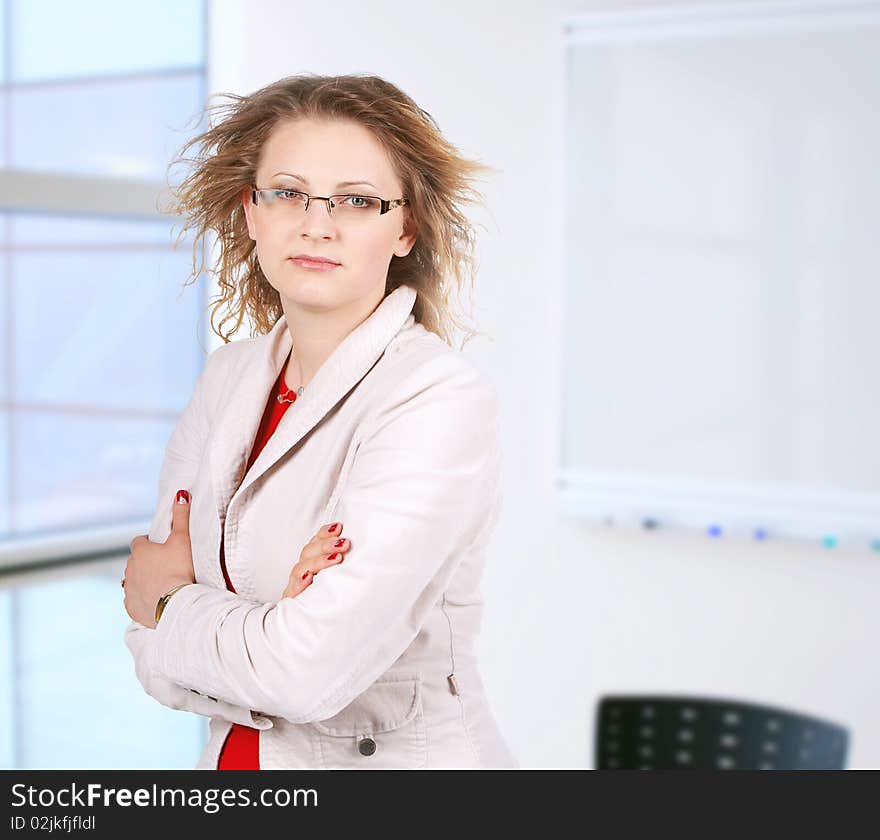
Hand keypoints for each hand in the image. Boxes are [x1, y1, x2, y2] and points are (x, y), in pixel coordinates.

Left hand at [123, 489, 196, 627]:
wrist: (176, 604)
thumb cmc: (180, 569)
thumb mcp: (183, 539)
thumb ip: (182, 516)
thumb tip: (180, 494)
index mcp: (140, 551)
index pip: (139, 542)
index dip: (150, 543)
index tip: (161, 547)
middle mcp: (129, 569)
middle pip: (135, 562)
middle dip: (146, 562)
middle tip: (166, 566)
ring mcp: (129, 589)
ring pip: (133, 581)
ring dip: (143, 581)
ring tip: (162, 584)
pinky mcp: (131, 607)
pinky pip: (134, 601)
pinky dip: (142, 599)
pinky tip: (156, 601)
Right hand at [282, 521, 350, 598]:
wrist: (303, 626)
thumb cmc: (325, 598)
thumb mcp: (335, 579)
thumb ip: (339, 563)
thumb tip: (355, 548)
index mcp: (311, 563)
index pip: (315, 543)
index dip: (325, 534)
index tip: (339, 527)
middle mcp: (302, 572)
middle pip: (308, 552)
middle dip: (326, 545)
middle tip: (344, 544)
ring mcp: (295, 586)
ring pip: (301, 568)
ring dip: (318, 561)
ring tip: (336, 558)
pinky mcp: (291, 601)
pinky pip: (292, 591)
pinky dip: (299, 583)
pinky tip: (308, 578)